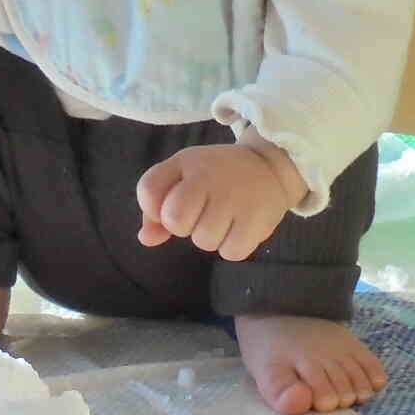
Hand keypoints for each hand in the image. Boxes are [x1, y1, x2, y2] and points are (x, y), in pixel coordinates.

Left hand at [136, 141, 304, 261]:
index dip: (154, 208)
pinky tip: (238, 227)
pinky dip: (232, 246)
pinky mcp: (258, 220)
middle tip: (202, 211)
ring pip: (204, 241)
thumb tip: (146, 239)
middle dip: (184, 225)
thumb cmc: (215, 175)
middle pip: (176, 222)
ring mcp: (236, 199)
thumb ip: (156, 204)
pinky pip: (231, 252)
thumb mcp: (181, 176)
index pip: (149, 190)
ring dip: (210, 236)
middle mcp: (211, 177)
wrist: (268, 167)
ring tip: (223, 217)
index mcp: (187, 162)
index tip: (171, 203)